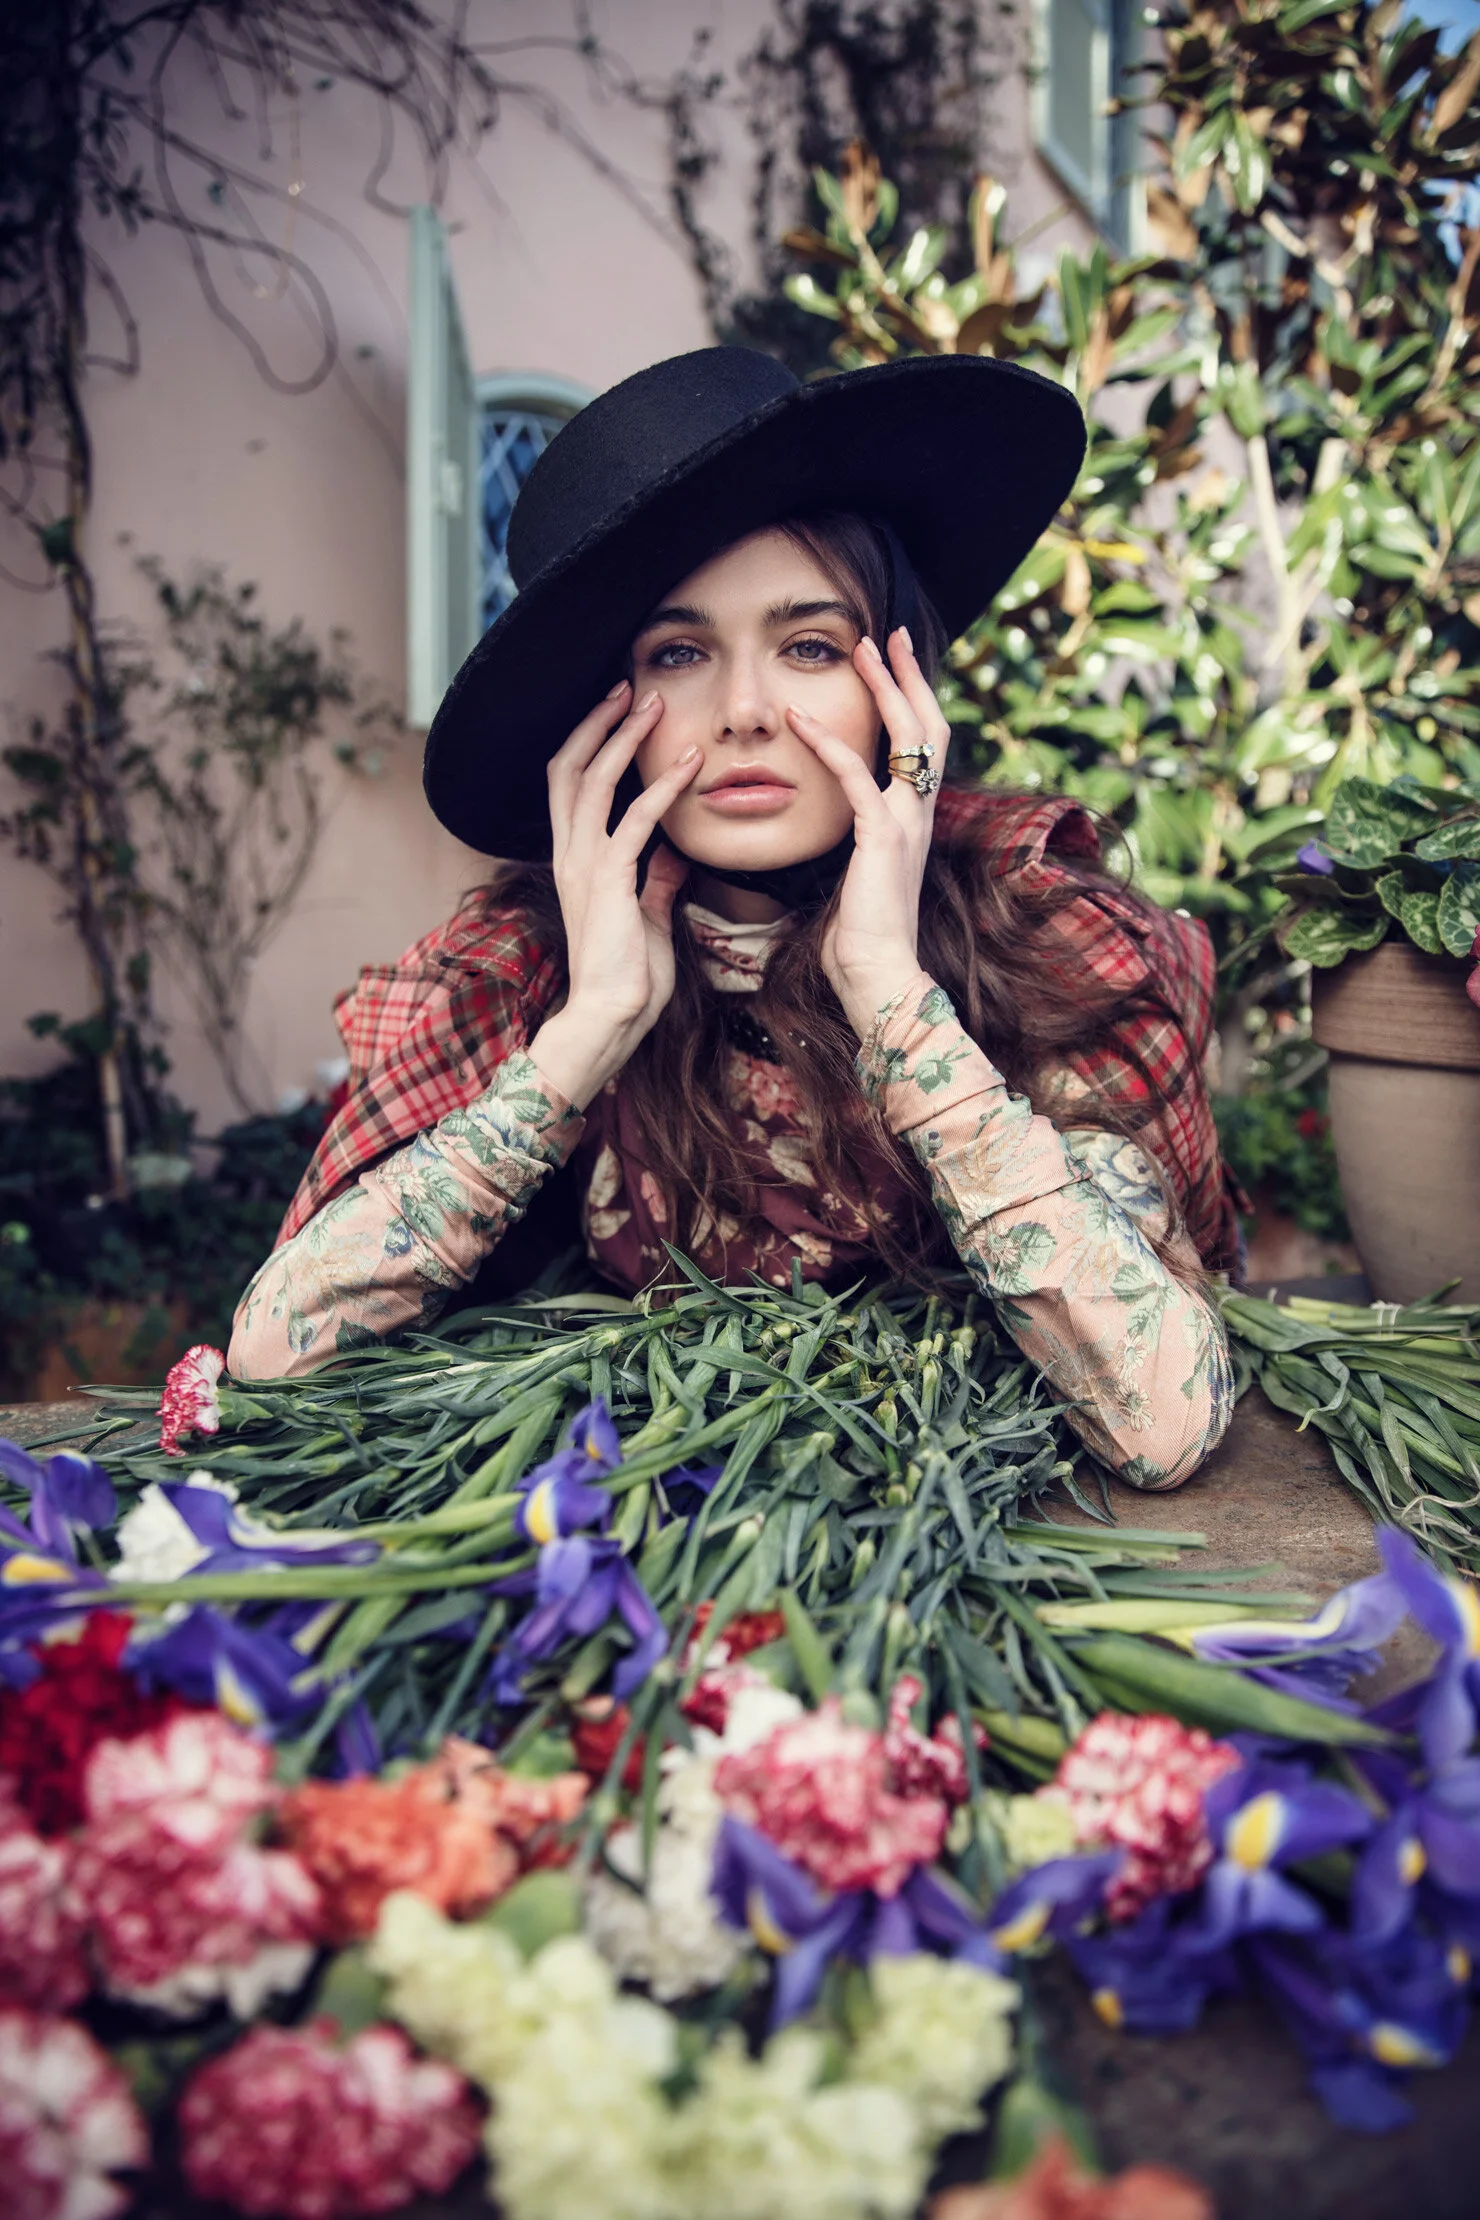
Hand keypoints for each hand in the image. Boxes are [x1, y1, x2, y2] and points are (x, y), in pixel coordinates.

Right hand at [528, 681, 700, 1107]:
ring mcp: (584, 865)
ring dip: (625, 737)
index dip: (590, 742)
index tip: (619, 711)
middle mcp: (569, 855)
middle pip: (569, 767)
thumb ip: (655, 882)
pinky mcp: (610, 880)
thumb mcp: (647, 918)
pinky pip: (635, 819)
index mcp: (575, 861)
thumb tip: (673, 854)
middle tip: (628, 686)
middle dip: (597, 721)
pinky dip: (662, 786)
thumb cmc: (629, 978)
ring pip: (593, 780)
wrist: (611, 1018)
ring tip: (653, 704)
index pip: (570, 785)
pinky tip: (690, 763)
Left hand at [786, 628, 950, 1037]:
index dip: (910, 701)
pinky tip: (799, 720)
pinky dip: (827, 745)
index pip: (922, 746)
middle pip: (929, 726)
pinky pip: (856, 778)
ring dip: (884, 688)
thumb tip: (837, 832)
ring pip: (908, 738)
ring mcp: (906, 824)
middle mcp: (918, 814)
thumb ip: (856, 848)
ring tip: (862, 648)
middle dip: (909, 677)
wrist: (879, 978)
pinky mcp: (881, 839)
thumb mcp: (858, 880)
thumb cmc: (861, 942)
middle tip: (889, 634)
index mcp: (912, 821)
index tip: (892, 663)